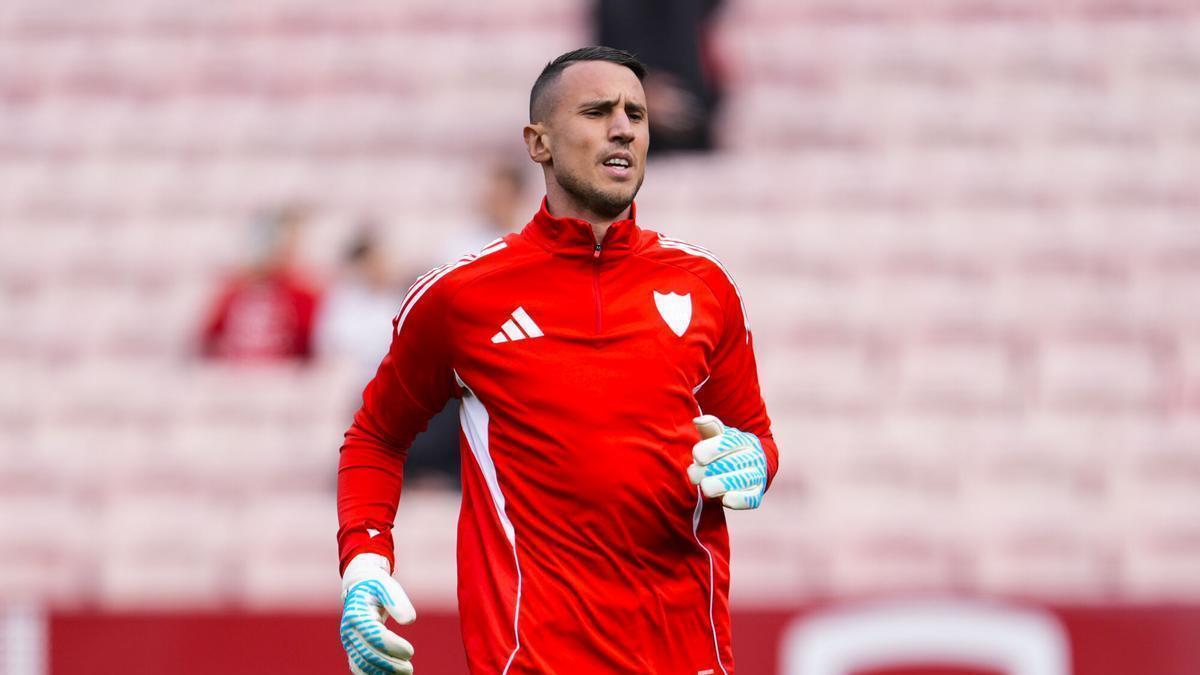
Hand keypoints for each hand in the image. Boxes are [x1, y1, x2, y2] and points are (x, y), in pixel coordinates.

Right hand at [340, 553, 416, 673]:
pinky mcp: (352, 650)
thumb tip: (409, 621)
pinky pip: (360, 668)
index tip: (410, 652)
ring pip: (362, 666)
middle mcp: (348, 632)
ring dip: (383, 673)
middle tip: (409, 669)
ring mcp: (348, 643)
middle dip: (390, 665)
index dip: (392, 646)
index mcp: (357, 615)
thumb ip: (397, 602)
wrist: (360, 589)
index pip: (374, 636)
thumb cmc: (376, 587)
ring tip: (405, 674)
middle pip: (368, 655)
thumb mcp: (388, 586)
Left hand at [687, 415, 767, 509]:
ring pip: (740, 481)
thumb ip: (709, 428)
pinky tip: (726, 500)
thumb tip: (698, 420)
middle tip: (693, 474)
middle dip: (708, 470)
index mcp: (744, 440)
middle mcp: (754, 457)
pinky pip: (750, 499)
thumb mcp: (717, 437)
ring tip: (704, 487)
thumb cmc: (724, 451)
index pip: (728, 442)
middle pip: (731, 463)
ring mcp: (757, 476)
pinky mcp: (756, 494)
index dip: (711, 449)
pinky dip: (739, 500)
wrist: (747, 467)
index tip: (696, 456)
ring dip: (719, 484)